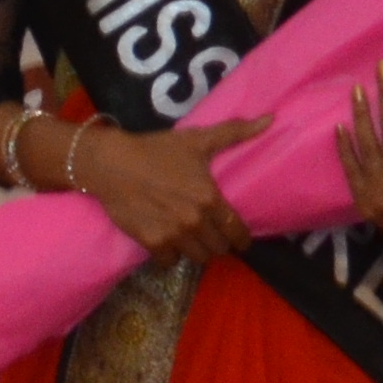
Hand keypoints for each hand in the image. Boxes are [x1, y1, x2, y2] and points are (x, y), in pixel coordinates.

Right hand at [79, 117, 264, 264]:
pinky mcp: (152, 243)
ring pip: (197, 258)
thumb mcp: (197, 140)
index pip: (236, 231)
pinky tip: (168, 243)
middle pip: (218, 248)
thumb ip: (235, 132)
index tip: (240, 241)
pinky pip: (170, 262)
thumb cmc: (156, 150)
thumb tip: (271, 120)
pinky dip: (170, 255)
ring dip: (196, 251)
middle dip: (217, 243)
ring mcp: (173, 234)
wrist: (112, 163)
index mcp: (209, 198)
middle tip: (212, 236)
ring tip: (191, 240)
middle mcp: (195, 220)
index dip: (241, 239)